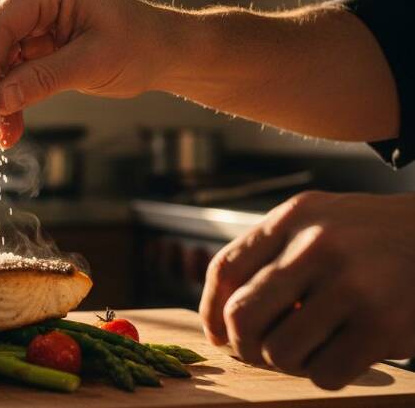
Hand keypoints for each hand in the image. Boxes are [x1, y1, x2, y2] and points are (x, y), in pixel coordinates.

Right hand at [0, 0, 169, 147]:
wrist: (164, 52)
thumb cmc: (139, 45)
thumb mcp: (93, 63)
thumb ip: (43, 79)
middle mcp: (32, 0)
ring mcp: (32, 23)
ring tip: (0, 133)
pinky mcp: (35, 47)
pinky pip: (10, 75)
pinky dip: (9, 102)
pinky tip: (10, 129)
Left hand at [200, 190, 414, 389]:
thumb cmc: (371, 237)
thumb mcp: (318, 221)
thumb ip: (271, 253)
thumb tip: (222, 318)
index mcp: (293, 217)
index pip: (225, 269)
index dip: (210, 311)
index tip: (217, 334)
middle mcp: (316, 246)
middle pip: (242, 317)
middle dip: (245, 346)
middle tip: (262, 352)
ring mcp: (350, 285)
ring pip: (279, 352)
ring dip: (288, 363)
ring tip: (310, 349)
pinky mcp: (381, 324)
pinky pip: (324, 373)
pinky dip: (324, 375)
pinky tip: (342, 356)